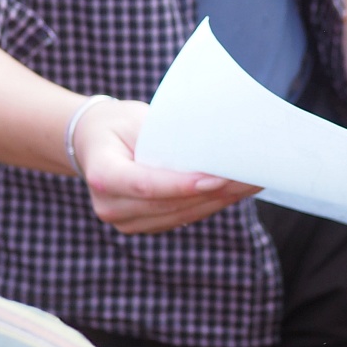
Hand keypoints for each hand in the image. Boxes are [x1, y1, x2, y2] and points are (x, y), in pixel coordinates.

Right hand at [72, 98, 259, 234]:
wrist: (95, 142)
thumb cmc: (119, 125)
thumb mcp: (138, 120)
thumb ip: (167, 138)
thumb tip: (213, 146)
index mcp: (101, 174)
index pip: (145, 185)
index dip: (181, 185)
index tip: (217, 178)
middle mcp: (109, 206)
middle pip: (168, 204)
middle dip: (212, 192)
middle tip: (250, 177)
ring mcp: (125, 221)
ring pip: (180, 215)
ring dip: (218, 201)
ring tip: (251, 184)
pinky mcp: (144, 225)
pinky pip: (181, 218)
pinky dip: (209, 205)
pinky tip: (234, 192)